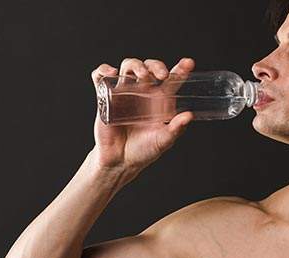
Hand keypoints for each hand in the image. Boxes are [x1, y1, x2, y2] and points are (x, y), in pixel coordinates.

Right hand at [90, 57, 195, 171]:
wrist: (120, 161)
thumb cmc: (143, 150)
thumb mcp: (163, 141)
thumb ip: (175, 129)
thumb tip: (188, 116)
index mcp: (159, 100)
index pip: (171, 80)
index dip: (180, 69)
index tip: (188, 63)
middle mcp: (142, 92)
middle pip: (149, 67)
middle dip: (156, 65)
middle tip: (162, 75)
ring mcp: (124, 93)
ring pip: (128, 66)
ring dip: (136, 65)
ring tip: (143, 75)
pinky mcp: (105, 97)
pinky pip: (100, 78)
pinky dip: (102, 70)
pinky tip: (111, 73)